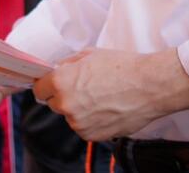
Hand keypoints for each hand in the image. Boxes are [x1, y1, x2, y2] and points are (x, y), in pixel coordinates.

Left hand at [32, 48, 188, 141]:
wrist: (149, 86)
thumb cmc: (122, 66)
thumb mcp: (89, 54)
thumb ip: (67, 64)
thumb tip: (56, 70)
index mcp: (61, 81)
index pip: (39, 88)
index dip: (46, 85)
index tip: (52, 84)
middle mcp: (66, 104)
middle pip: (53, 103)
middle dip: (63, 96)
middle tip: (84, 88)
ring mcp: (79, 122)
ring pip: (70, 117)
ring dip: (78, 110)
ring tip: (101, 98)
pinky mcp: (92, 135)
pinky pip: (84, 128)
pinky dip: (91, 121)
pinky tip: (106, 108)